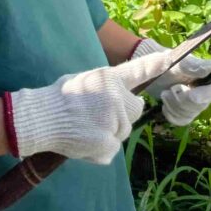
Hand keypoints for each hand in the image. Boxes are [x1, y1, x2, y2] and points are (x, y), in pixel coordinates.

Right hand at [9, 51, 169, 163]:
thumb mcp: (84, 80)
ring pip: (121, 132)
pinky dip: (99, 152)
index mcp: (108, 78)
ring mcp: (112, 120)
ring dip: (108, 134)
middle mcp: (115, 97)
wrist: (41, 118)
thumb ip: (104, 87)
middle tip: (98, 118)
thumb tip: (116, 96)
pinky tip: (83, 142)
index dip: (155, 65)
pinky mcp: (107, 141)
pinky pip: (111, 150)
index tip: (169, 58)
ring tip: (84, 129)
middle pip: (135, 110)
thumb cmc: (58, 98)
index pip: (137, 71)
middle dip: (123, 116)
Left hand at [131, 38, 210, 126]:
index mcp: (207, 75)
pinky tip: (164, 105)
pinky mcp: (186, 112)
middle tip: (170, 90)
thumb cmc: (164, 64)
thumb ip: (192, 65)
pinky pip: (182, 120)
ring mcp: (196, 103)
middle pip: (201, 105)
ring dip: (173, 106)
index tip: (191, 95)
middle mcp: (205, 90)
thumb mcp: (176, 63)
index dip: (204, 95)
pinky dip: (171, 114)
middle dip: (182, 100)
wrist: (149, 74)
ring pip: (190, 114)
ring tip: (164, 94)